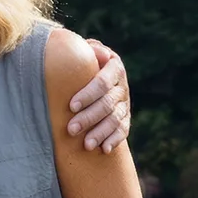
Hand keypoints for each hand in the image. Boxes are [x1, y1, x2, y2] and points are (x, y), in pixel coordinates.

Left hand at [66, 38, 130, 152]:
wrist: (97, 71)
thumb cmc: (83, 60)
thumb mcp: (86, 49)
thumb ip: (87, 48)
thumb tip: (94, 50)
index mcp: (114, 66)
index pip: (101, 82)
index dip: (87, 94)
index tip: (71, 106)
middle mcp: (122, 86)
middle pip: (107, 104)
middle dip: (89, 118)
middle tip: (71, 129)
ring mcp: (125, 103)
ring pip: (115, 120)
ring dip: (100, 133)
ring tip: (86, 145)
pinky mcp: (125, 117)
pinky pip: (123, 130)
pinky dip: (115, 140)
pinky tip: (104, 150)